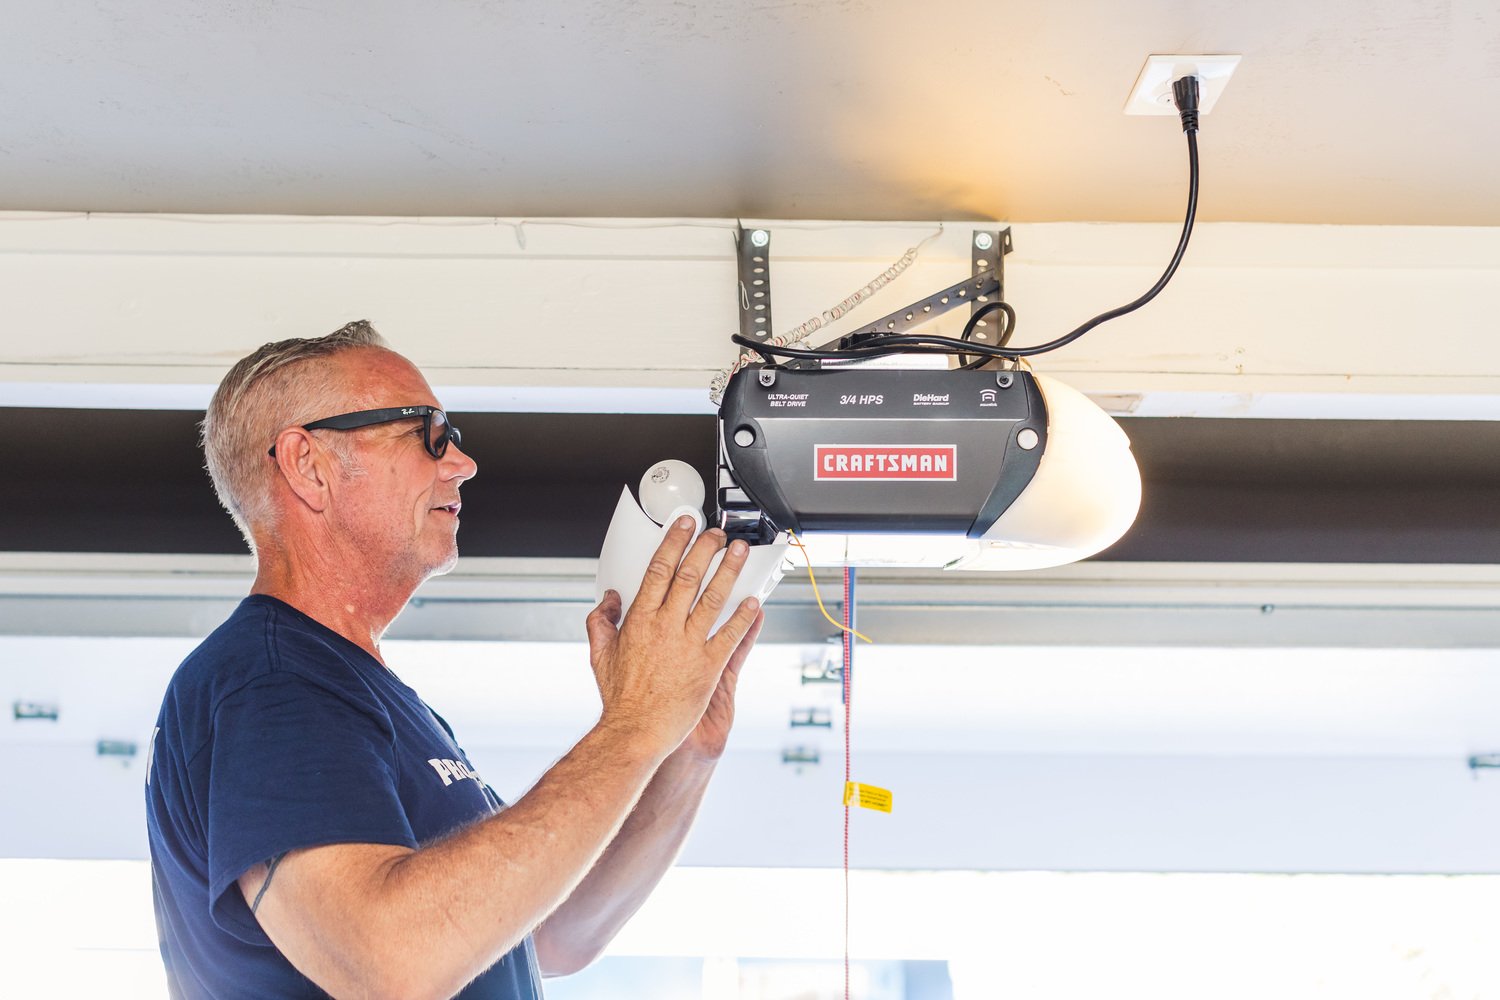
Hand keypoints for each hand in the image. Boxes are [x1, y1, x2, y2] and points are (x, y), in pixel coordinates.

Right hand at [585, 518, 761, 755]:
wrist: (636, 732)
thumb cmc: (620, 699)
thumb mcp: (600, 655)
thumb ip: (601, 622)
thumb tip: (609, 599)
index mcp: (639, 620)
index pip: (659, 569)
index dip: (675, 542)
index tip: (686, 525)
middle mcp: (665, 627)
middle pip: (689, 576)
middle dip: (706, 549)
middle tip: (718, 534)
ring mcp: (688, 645)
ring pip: (713, 599)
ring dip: (730, 572)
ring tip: (740, 553)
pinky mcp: (708, 667)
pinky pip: (730, 635)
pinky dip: (744, 617)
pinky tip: (754, 602)